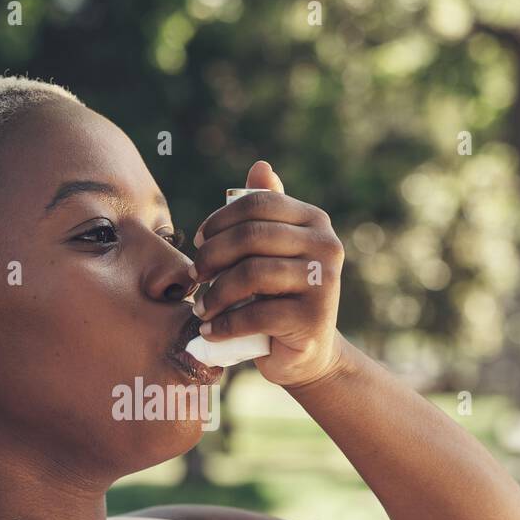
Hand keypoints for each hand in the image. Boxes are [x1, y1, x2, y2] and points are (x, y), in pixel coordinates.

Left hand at [190, 160, 346, 389]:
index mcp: (314, 220)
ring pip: (251, 274)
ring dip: (215, 293)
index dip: (220, 219)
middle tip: (193, 276)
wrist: (305, 352)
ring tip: (201, 308)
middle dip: (211, 256)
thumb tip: (260, 166)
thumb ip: (265, 213)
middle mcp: (326, 245)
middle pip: (251, 236)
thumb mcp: (272, 251)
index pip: (259, 203)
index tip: (199, 240)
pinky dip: (224, 324)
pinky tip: (211, 330)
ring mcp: (323, 282)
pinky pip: (256, 313)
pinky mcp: (313, 318)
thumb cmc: (279, 296)